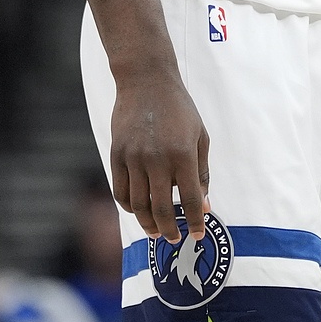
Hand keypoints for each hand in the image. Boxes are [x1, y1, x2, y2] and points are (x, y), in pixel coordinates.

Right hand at [110, 69, 209, 243]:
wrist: (146, 81)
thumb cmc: (179, 109)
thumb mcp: (200, 136)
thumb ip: (201, 172)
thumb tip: (203, 204)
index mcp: (183, 154)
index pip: (189, 198)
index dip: (195, 221)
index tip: (198, 234)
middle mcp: (157, 159)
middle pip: (161, 208)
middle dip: (169, 230)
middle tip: (174, 239)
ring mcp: (134, 158)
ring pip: (138, 205)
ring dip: (148, 223)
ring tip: (156, 231)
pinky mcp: (117, 155)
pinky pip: (121, 191)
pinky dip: (129, 206)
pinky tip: (139, 210)